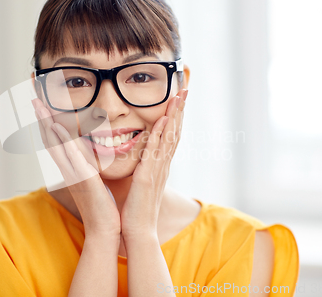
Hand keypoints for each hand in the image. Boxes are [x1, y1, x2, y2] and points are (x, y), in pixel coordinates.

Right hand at [32, 98, 120, 238]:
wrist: (104, 229)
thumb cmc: (102, 206)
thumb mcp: (93, 179)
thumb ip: (88, 164)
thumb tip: (88, 151)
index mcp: (70, 167)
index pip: (55, 140)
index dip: (46, 121)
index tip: (41, 102)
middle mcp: (67, 169)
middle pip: (49, 138)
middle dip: (40, 117)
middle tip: (33, 96)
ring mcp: (72, 174)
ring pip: (55, 145)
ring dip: (47, 124)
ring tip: (39, 105)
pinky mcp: (83, 180)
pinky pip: (72, 158)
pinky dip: (64, 143)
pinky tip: (58, 128)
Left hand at [120, 89, 187, 238]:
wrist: (138, 232)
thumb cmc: (136, 209)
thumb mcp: (140, 183)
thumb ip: (141, 168)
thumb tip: (138, 159)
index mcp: (159, 166)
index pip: (170, 136)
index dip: (176, 117)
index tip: (178, 98)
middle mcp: (162, 165)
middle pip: (175, 132)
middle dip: (180, 110)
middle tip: (185, 89)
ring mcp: (157, 170)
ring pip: (170, 137)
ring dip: (175, 115)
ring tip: (179, 96)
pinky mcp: (148, 176)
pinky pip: (156, 151)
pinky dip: (161, 134)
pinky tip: (164, 119)